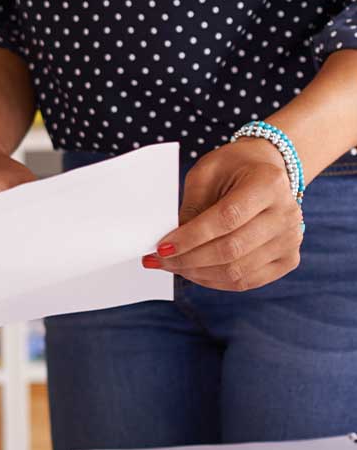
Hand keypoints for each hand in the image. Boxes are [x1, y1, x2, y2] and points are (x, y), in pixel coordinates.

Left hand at [143, 138, 303, 290]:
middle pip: (232, 249)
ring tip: (172, 266)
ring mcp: (291, 240)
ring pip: (238, 271)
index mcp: (269, 183)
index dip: (191, 237)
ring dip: (198, 274)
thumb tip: (173, 244)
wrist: (268, 171)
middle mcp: (287, 214)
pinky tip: (194, 272)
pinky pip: (247, 281)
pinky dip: (215, 281)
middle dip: (188, 259)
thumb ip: (192, 205)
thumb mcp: (207, 171)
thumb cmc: (234, 168)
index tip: (161, 247)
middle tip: (159, 260)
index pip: (227, 218)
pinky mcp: (288, 260)